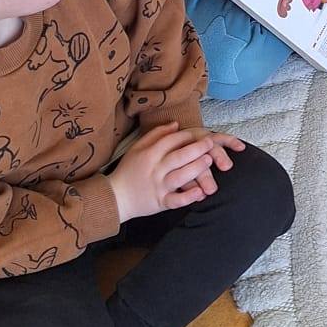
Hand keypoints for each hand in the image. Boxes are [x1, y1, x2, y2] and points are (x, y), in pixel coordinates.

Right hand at [109, 122, 236, 222]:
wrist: (116, 197)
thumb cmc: (128, 170)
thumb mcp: (137, 148)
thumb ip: (156, 135)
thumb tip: (176, 124)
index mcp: (149, 155)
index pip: (170, 141)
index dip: (186, 136)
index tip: (197, 134)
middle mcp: (155, 170)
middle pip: (179, 157)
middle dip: (197, 149)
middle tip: (210, 143)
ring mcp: (159, 187)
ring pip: (181, 176)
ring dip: (197, 168)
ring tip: (209, 160)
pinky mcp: (161, 202)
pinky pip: (177, 200)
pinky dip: (189, 196)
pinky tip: (200, 191)